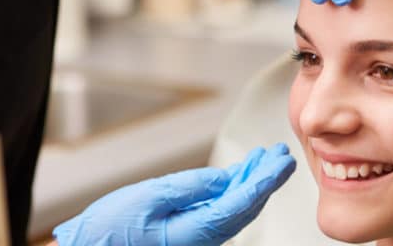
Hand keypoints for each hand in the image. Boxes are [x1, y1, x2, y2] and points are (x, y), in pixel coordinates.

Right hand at [52, 143, 295, 245]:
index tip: (281, 162)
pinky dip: (232, 192)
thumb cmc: (111, 230)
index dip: (265, 180)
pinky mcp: (188, 234)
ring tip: (263, 160)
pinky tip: (236, 177)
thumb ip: (189, 187)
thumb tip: (222, 178)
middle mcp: (203, 240)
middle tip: (280, 155)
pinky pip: (220, 213)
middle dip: (264, 180)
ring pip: (234, 210)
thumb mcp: (149, 196)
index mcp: (196, 232)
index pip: (242, 203)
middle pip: (244, 208)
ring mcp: (197, 238)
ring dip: (250, 183)